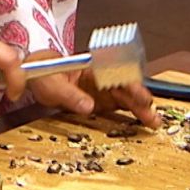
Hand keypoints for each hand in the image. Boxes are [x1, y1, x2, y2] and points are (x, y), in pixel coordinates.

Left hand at [23, 51, 160, 127]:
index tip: (138, 95)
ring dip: (140, 109)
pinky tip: (142, 123)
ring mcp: (102, 89)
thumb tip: (88, 106)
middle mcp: (101, 76)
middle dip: (140, 99)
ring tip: (154, 121)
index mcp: (91, 66)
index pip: (116, 73)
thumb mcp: (51, 83)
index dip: (129, 84)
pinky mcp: (101, 101)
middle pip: (126, 87)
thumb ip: (69, 94)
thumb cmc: (42, 73)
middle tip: (151, 113)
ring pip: (127, 98)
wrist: (35, 77)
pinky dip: (131, 115)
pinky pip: (119, 107)